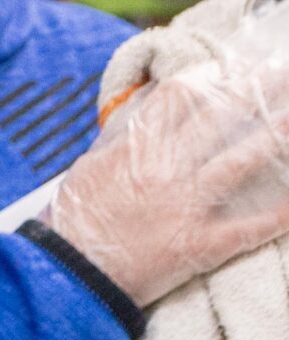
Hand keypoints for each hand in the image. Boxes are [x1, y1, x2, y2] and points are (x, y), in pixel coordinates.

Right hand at [48, 47, 288, 306]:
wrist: (71, 273)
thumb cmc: (75, 220)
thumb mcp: (88, 167)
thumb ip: (120, 138)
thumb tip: (144, 109)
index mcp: (135, 148)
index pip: (177, 97)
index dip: (207, 77)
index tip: (229, 66)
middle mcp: (165, 170)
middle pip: (218, 118)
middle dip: (253, 90)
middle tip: (281, 71)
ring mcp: (187, 206)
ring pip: (242, 161)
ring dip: (277, 136)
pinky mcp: (203, 243)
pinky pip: (253, 226)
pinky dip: (283, 214)